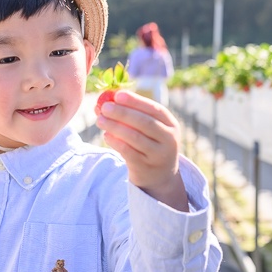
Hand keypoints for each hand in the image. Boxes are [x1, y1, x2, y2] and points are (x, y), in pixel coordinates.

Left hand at [95, 90, 187, 210]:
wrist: (160, 175)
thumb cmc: (150, 143)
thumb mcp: (150, 129)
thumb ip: (133, 114)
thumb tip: (105, 99)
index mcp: (170, 124)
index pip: (154, 109)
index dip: (135, 101)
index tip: (118, 95)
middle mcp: (168, 139)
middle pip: (144, 122)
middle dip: (122, 113)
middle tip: (104, 107)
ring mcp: (158, 154)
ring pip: (135, 137)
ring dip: (115, 127)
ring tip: (100, 120)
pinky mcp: (145, 167)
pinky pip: (128, 152)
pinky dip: (115, 142)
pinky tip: (106, 135)